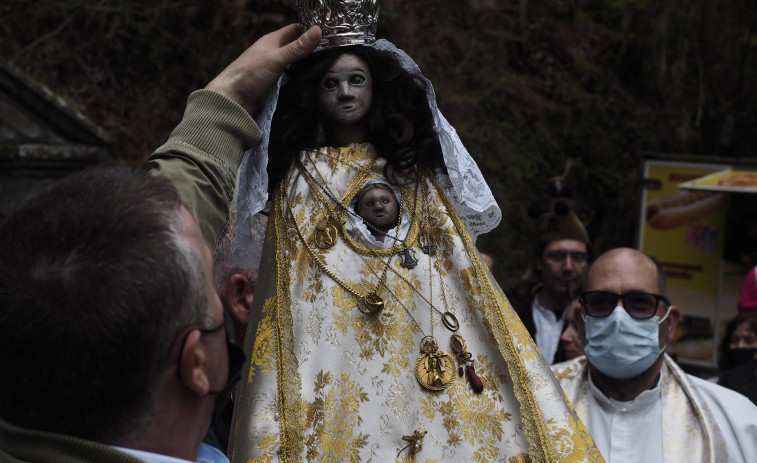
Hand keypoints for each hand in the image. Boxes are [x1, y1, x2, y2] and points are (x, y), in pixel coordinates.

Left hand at [205, 24, 320, 117]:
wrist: (234, 101)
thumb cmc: (248, 75)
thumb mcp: (276, 58)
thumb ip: (297, 48)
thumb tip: (317, 31)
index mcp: (273, 42)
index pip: (296, 30)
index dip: (310, 30)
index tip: (329, 34)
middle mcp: (276, 54)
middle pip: (299, 49)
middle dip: (314, 51)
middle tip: (334, 53)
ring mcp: (278, 71)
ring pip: (299, 66)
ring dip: (310, 67)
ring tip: (330, 68)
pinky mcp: (279, 86)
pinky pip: (295, 80)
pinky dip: (304, 81)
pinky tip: (315, 83)